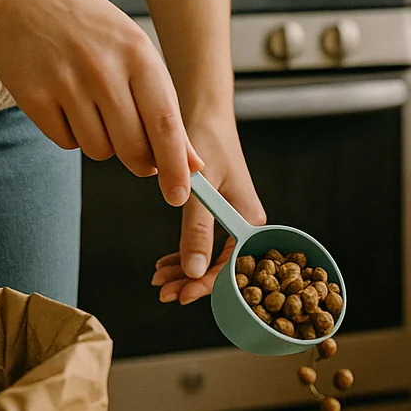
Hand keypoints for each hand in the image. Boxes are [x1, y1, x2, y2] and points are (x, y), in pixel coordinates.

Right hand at [0, 0, 202, 205]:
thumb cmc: (91, 31)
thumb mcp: (137, 55)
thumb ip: (166, 109)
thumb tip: (194, 163)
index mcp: (138, 57)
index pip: (164, 125)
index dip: (175, 166)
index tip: (181, 195)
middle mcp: (103, 70)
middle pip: (132, 148)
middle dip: (140, 162)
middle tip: (138, 153)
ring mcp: (66, 83)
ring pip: (99, 150)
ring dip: (102, 144)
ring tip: (94, 109)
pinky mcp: (32, 96)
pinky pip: (65, 142)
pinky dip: (71, 135)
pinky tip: (66, 104)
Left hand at [149, 117, 264, 303]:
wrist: (205, 113)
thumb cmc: (208, 143)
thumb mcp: (201, 191)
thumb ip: (196, 231)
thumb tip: (194, 272)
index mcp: (250, 220)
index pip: (233, 267)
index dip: (207, 286)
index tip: (180, 296)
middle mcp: (247, 224)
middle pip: (223, 267)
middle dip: (193, 282)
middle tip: (163, 293)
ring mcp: (234, 220)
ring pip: (212, 258)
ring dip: (186, 271)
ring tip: (159, 280)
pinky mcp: (221, 214)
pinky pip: (206, 244)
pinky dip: (186, 256)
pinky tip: (166, 264)